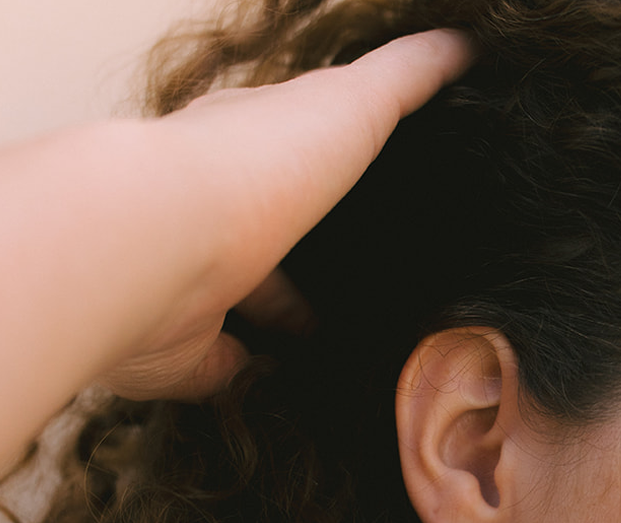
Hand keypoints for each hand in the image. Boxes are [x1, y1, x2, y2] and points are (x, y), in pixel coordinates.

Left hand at [0, 29, 471, 475]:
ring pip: (242, 308)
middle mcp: (210, 218)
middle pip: (265, 241)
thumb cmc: (257, 167)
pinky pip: (222, 368)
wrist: (161, 242)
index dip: (322, 174)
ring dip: (278, 323)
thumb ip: (403, 79)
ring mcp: (192, 287)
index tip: (361, 194)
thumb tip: (460, 43)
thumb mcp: (351, 106)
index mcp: (244, 156)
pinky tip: (286, 382)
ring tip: (334, 342)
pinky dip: (250, 374)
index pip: (287, 160)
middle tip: (353, 287)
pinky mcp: (183, 351)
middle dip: (302, 261)